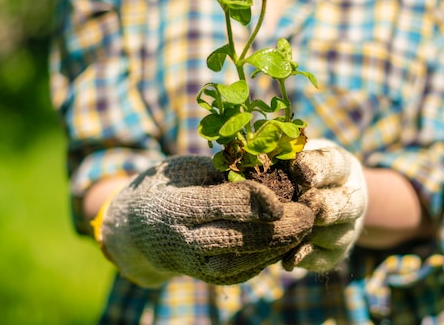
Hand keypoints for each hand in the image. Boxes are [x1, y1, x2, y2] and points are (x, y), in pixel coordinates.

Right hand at [94, 156, 314, 286]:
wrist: (136, 229)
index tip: (283, 196)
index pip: (223, 204)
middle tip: (308, 214)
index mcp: (178, 207)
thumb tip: (270, 166)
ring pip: (245, 261)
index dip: (256, 201)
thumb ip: (224, 172)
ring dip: (279, 246)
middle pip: (240, 238)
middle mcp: (185, 241)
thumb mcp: (187, 169)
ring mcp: (196, 264)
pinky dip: (268, 257)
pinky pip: (243, 271)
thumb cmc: (168, 187)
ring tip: (304, 228)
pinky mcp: (207, 277)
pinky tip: (287, 241)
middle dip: (279, 228)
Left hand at [283, 139, 367, 271]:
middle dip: (318, 205)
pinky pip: (325, 259)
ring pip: (336, 235)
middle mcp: (351, 198)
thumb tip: (258, 161)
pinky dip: (306, 259)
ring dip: (310, 233)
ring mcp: (348, 227)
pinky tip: (287, 259)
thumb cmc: (300, 171)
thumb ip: (283, 157)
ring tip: (284, 231)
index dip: (317, 168)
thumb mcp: (297, 155)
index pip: (334, 164)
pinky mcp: (337, 252)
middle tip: (300, 202)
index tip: (297, 168)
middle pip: (343, 204)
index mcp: (342, 167)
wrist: (327, 197)